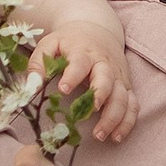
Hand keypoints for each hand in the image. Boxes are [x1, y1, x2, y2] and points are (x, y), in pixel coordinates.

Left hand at [39, 8, 137, 146]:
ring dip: (114, 117)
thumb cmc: (70, 42)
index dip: (72, 75)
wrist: (97, 28)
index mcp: (83, 52)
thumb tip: (32, 86)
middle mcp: (104, 64)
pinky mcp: (126, 86)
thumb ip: (38, 63)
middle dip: (100, 97)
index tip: (63, 89)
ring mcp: (118, 76)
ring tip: (100, 135)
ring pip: (122, 96)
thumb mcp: (50, 44)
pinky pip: (133, 105)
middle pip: (107, 80)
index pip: (80, 63)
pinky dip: (128, 122)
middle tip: (90, 113)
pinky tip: (116, 137)